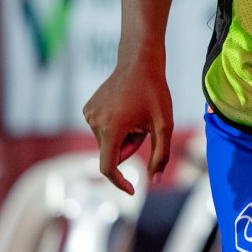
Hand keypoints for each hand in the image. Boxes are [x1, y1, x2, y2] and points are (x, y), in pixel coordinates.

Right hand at [82, 52, 172, 194]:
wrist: (139, 62)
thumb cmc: (155, 92)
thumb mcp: (164, 124)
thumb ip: (161, 155)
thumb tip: (155, 180)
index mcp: (111, 128)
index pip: (109, 167)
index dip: (120, 182)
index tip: (132, 190)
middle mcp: (94, 123)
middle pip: (113, 153)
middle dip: (130, 147)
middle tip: (144, 126)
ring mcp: (88, 115)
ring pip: (108, 142)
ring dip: (123, 136)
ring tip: (135, 114)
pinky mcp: (87, 109)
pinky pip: (103, 130)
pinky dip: (115, 128)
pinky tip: (125, 107)